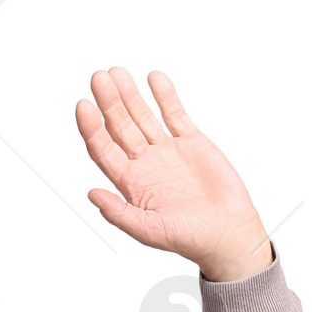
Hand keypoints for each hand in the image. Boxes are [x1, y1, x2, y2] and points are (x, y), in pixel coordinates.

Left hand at [76, 67, 270, 280]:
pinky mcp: (191, 141)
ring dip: (130, 95)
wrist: (228, 233)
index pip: (104, 150)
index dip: (92, 129)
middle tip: (99, 78)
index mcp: (132, 185)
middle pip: (120, 128)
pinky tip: (153, 78)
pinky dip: (165, 96)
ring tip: (117, 73)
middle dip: (109, 103)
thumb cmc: (191, 239)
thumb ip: (120, 214)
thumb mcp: (150, 231)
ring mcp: (167, 151)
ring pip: (143, 116)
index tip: (83, 106)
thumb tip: (91, 194)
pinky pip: (174, 113)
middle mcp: (145, 165)